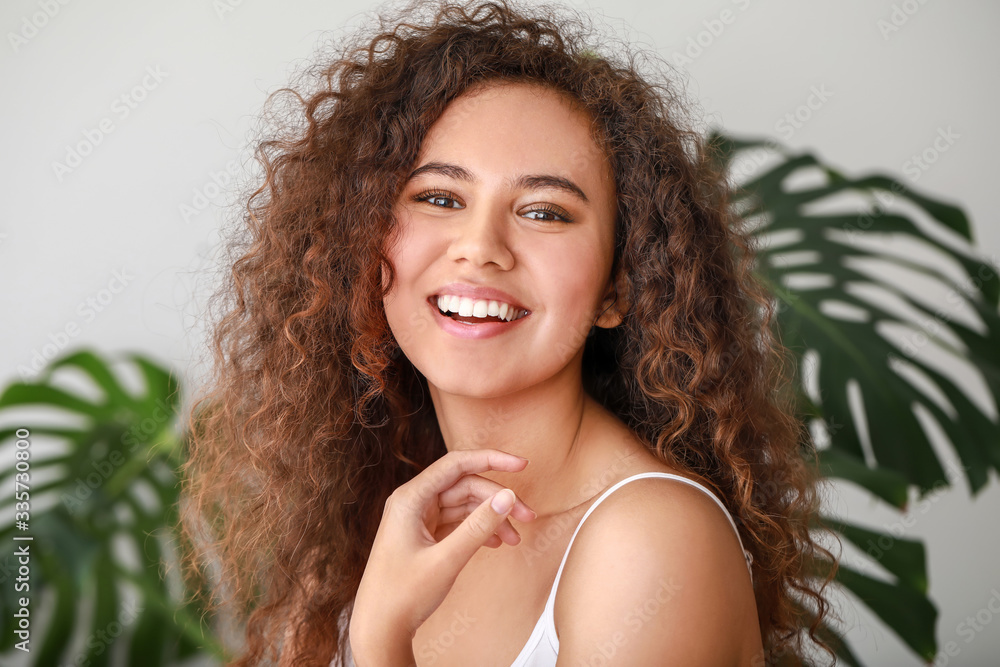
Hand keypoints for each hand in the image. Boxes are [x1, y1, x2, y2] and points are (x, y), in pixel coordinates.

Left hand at [349, 449, 536, 664]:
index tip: (522, 465)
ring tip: (515, 539)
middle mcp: (413, 503)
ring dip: (491, 519)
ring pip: (463, 506)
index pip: (456, 464)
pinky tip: (495, 544)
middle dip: (498, 499)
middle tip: (529, 518)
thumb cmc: (402, 594)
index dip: (491, 460)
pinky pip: (456, 523)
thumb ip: (479, 526)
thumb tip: (507, 496)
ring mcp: (418, 520)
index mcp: (410, 498)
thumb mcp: (446, 559)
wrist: (379, 629)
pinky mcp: (423, 536)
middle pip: (465, 487)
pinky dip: (478, 531)